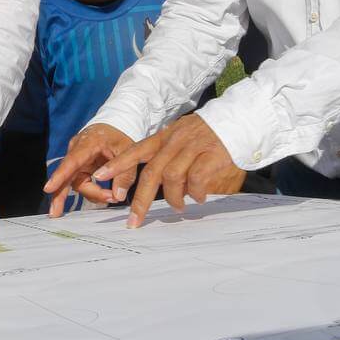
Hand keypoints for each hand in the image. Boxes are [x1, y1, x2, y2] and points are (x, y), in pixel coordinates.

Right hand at [43, 124, 134, 217]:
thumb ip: (125, 174)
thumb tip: (117, 196)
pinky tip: (104, 196)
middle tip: (55, 214)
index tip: (48, 188)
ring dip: (93, 194)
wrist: (116, 125)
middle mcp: (77, 150)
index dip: (60, 175)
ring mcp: (77, 159)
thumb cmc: (120, 137)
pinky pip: (81, 182)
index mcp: (88, 143)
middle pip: (67, 175)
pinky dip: (92, 192)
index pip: (72, 160)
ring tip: (112, 197)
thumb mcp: (129, 152)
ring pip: (77, 182)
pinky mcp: (80, 166)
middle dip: (60, 195)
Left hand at [94, 114, 237, 228]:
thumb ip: (169, 156)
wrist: (240, 119)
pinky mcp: (212, 155)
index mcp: (165, 136)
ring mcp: (193, 147)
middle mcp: (176, 141)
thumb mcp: (183, 136)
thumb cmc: (210, 134)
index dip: (117, 164)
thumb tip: (164, 187)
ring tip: (178, 207)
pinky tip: (198, 198)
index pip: (136, 150)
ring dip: (173, 198)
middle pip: (152, 172)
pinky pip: (196, 179)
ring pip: (172, 177)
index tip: (99, 176)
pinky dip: (195, 193)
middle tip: (133, 221)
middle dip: (140, 200)